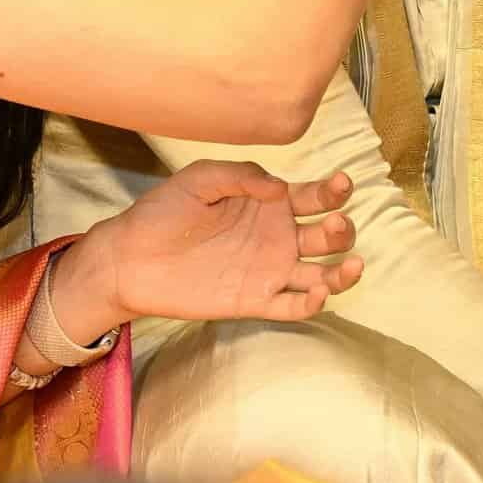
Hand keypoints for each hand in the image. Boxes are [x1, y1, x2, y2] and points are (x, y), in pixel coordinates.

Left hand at [49, 163, 363, 341]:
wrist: (131, 258)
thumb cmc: (162, 212)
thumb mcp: (199, 179)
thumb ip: (240, 176)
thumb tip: (280, 188)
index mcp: (267, 203)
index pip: (313, 196)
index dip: (333, 190)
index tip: (343, 184)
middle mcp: (276, 236)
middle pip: (326, 235)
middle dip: (341, 230)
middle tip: (336, 225)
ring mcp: (268, 271)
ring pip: (321, 274)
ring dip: (342, 271)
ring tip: (352, 264)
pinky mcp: (255, 301)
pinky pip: (292, 307)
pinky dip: (311, 303)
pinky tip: (317, 293)